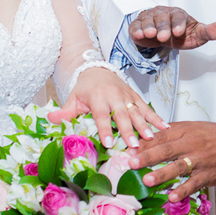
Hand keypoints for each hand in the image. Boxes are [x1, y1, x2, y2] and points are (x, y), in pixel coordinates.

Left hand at [47, 67, 167, 147]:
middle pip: (122, 114)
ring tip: (152, 138)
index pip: (101, 114)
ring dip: (145, 125)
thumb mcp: (73, 99)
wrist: (97, 69)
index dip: (104, 128)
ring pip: (137, 111)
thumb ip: (64, 111)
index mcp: (97, 96)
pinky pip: (147, 107)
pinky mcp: (135, 96)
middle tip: (134, 145)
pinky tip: (165, 127)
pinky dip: (156, 117)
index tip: (108, 142)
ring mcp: (127, 95)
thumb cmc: (84, 89)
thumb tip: (49, 119)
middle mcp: (114, 95)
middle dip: (129, 130)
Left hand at [128, 122, 215, 200]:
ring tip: (147, 181)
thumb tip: (146, 138)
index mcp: (184, 131)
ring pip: (178, 167)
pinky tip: (172, 197)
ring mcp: (200, 160)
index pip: (160, 137)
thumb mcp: (193, 128)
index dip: (143, 143)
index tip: (127, 149)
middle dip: (147, 157)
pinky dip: (183, 191)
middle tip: (131, 162)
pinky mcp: (208, 175)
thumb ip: (171, 133)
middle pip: (166, 150)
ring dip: (162, 174)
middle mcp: (190, 144)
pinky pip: (194, 183)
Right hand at [130, 6, 215, 51]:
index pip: (179, 16)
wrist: (161, 36)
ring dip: (148, 27)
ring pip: (148, 20)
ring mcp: (150, 18)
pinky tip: (138, 35)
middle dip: (162, 27)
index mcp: (179, 15)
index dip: (178, 23)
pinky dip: (136, 30)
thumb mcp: (197, 35)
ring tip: (150, 34)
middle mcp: (164, 14)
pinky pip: (136, 26)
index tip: (179, 32)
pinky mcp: (138, 26)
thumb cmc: (181, 35)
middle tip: (163, 37)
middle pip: (162, 17)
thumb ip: (211, 31)